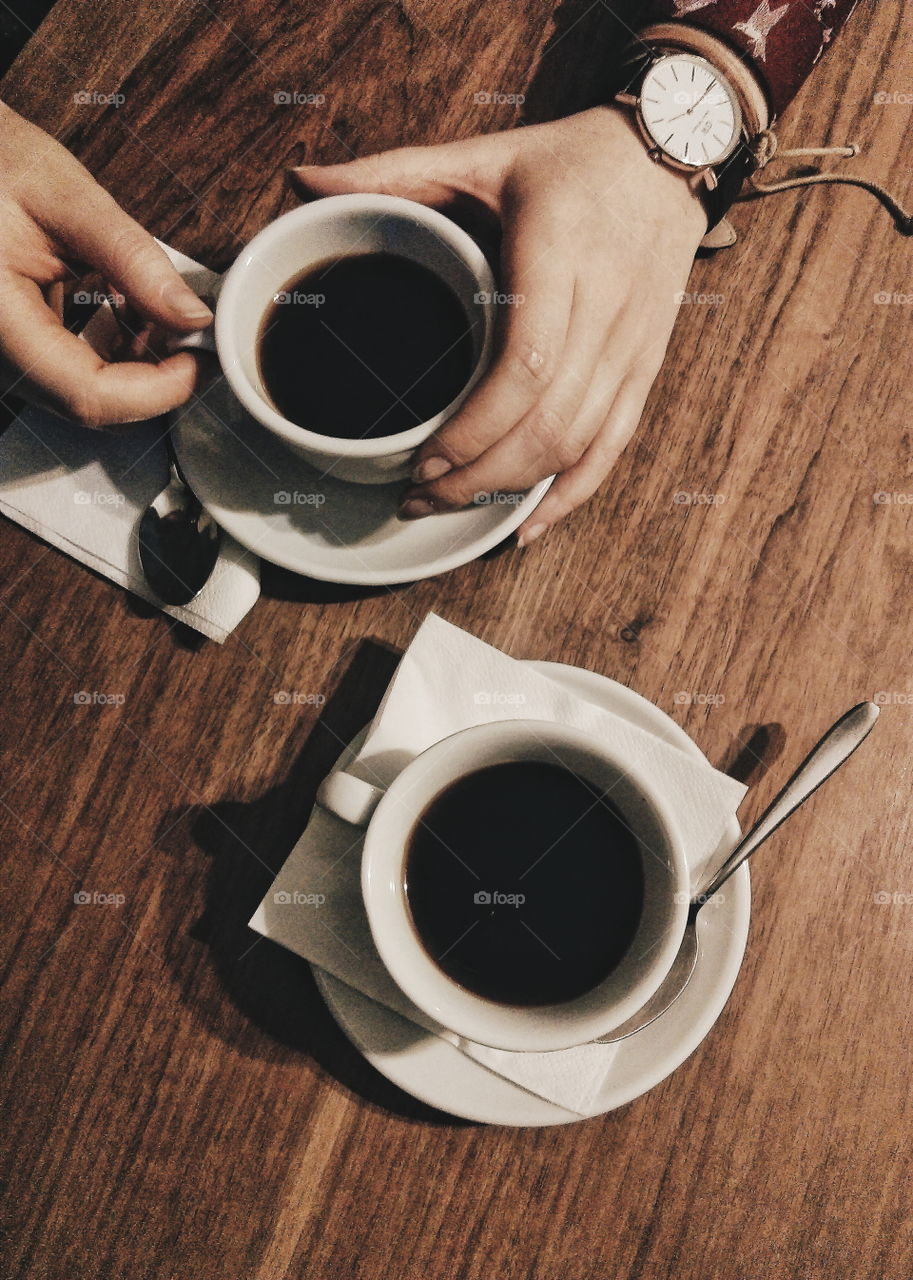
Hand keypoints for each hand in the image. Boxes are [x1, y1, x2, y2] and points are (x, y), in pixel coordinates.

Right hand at [0, 100, 212, 427]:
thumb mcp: (66, 196)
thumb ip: (132, 258)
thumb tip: (191, 315)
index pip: (87, 393)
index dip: (155, 390)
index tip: (197, 359)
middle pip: (89, 402)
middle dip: (151, 376)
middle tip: (189, 333)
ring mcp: (3, 356)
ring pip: (82, 392)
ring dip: (134, 363)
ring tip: (159, 312)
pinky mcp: (14, 347)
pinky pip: (67, 370)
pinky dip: (109, 348)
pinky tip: (127, 310)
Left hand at [290, 108, 707, 544]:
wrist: (670, 157)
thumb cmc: (570, 162)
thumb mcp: (485, 156)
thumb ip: (395, 172)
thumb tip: (304, 183)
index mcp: (559, 253)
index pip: (525, 366)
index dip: (474, 427)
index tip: (421, 457)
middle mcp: (604, 307)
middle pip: (548, 422)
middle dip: (479, 476)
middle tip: (419, 496)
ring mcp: (632, 345)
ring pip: (579, 442)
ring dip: (513, 489)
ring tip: (451, 506)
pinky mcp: (647, 367)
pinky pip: (614, 446)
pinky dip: (571, 494)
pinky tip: (529, 526)